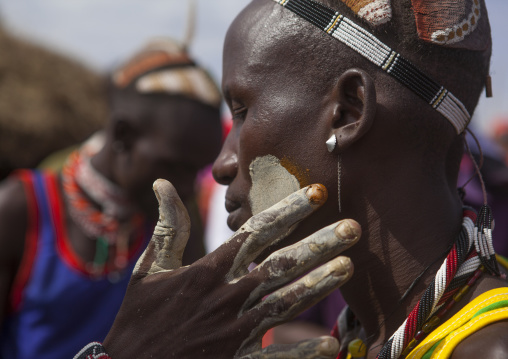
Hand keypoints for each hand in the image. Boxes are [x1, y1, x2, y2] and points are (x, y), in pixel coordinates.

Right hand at [103, 179, 360, 357]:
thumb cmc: (140, 315)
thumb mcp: (150, 268)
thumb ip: (167, 227)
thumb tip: (162, 183)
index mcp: (207, 270)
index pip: (255, 233)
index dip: (287, 212)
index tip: (316, 194)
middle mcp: (226, 296)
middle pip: (280, 265)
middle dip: (318, 244)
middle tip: (353, 228)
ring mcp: (233, 330)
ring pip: (284, 302)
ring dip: (319, 285)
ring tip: (349, 266)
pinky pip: (273, 357)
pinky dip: (299, 351)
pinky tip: (329, 343)